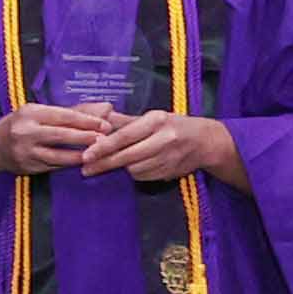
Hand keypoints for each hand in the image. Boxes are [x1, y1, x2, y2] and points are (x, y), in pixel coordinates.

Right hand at [0, 102, 127, 175]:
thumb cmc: (25, 124)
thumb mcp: (43, 112)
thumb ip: (75, 111)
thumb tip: (107, 108)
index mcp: (30, 113)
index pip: (62, 116)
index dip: (86, 121)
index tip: (104, 124)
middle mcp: (25, 132)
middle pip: (60, 135)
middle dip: (85, 137)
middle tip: (105, 139)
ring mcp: (25, 152)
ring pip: (58, 156)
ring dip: (80, 155)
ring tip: (97, 153)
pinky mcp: (27, 168)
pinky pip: (53, 167)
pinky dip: (69, 165)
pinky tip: (82, 163)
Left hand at [79, 109, 244, 187]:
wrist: (206, 141)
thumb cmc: (172, 125)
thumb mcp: (151, 116)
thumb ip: (123, 121)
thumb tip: (96, 121)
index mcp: (156, 120)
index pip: (124, 136)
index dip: (103, 147)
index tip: (86, 155)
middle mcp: (164, 139)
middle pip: (127, 156)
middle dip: (104, 164)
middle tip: (86, 169)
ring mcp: (169, 157)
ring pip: (135, 169)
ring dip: (122, 168)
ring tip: (114, 163)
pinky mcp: (171, 172)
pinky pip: (144, 177)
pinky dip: (136, 173)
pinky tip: (136, 166)